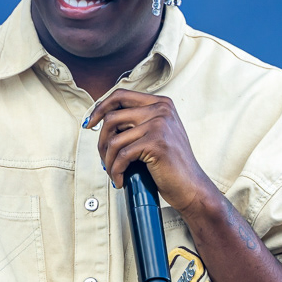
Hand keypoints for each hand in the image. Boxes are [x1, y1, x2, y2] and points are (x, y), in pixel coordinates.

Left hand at [87, 90, 218, 217]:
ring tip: (113, 171)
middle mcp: (161, 109)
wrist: (191, 187)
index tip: (89, 123)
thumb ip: (139, 121)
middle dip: (101, 140)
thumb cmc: (172, 164)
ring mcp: (160, 125)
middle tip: (103, 157)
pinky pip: (122, 156)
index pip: (120, 95)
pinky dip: (116, 171)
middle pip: (112, 116)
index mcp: (161, 103)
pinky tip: (120, 180)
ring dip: (108, 160)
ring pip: (114, 139)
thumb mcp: (158, 133)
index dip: (100, 108)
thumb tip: (102, 118)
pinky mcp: (156, 143)